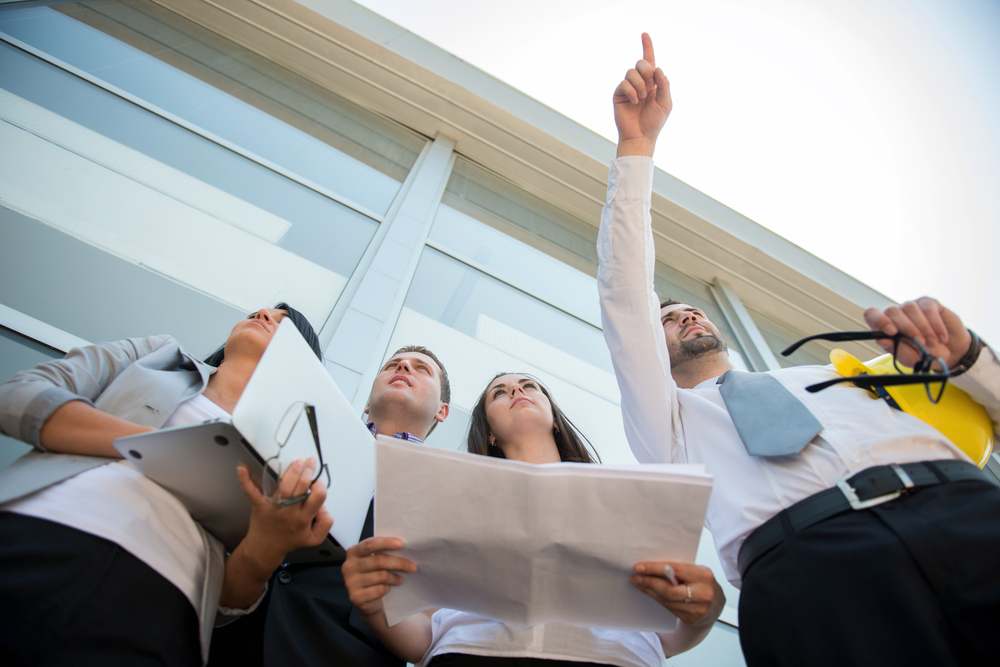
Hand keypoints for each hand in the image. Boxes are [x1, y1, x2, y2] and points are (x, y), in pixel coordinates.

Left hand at [237, 457, 332, 567]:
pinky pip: (252, 493)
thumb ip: (326, 522)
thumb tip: (324, 506)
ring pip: (284, 487)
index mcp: (304, 518)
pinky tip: (242, 469)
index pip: (318, 497)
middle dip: (308, 471)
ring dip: (292, 471)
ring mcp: (274, 508)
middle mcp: (290, 512)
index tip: (318, 482)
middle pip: (301, 488)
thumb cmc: (288, 540)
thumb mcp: (314, 538)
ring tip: (298, 461)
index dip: (321, 487)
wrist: (265, 550)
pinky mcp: (259, 506)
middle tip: (310, 461)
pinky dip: (245, 481)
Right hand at [343, 536, 416, 619]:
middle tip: (413, 567)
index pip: (370, 544)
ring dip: (395, 577)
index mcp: (353, 552)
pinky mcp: (356, 597)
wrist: (365, 600)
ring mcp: (350, 582)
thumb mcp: (374, 560)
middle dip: (399, 563)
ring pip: (381, 576)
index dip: (386, 543)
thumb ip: (382, 552)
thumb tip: (403, 547)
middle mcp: (348, 566)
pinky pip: (379, 590)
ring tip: (400, 579)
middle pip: (379, 561)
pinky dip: (388, 588)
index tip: (401, 544)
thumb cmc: (373, 574)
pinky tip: (389, 587)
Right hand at [614, 33, 671, 157]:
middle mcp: (640, 82)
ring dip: (640, 84)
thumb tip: (657, 68)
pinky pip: (624, 84)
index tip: (644, 34)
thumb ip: (664, 85)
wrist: (641, 136)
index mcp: (653, 82)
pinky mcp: (619, 94)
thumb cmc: (654, 121)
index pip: (650, 60)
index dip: (647, 46)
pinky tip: (635, 101)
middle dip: (647, 71)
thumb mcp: (666, 102)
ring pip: (631, 72)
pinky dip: (632, 91)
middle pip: (641, 63)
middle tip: (651, 85)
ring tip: (642, 98)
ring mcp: (628, 88)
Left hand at [631, 561, 724, 626]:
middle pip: (669, 590)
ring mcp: (697, 610)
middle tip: (635, 577)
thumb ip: (680, 569)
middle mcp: (702, 594)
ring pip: (666, 601)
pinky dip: (656, 599)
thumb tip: (652, 565)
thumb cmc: (702, 583)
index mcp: (704, 577)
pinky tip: (648, 592)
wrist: (716, 606)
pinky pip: (668, 608)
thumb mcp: (696, 571)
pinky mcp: (690, 619)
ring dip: (649, 591)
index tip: (639, 567)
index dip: (655, 569)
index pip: (675, 571)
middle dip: (649, 583)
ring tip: (637, 583)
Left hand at [864, 297, 972, 369]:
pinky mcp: (929, 303)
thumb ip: (896, 349)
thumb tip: (880, 340)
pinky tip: (941, 337)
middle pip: (892, 310)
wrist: (950, 353)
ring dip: (923, 328)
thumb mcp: (909, 358)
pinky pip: (929, 309)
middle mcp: (896, 313)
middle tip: (920, 342)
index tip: (892, 332)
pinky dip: (936, 325)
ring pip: (910, 308)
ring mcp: (912, 306)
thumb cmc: (924, 354)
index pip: (872, 315)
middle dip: (906, 327)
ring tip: (932, 343)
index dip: (879, 320)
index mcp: (885, 326)